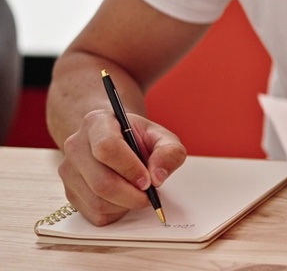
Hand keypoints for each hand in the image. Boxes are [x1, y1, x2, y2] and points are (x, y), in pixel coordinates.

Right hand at [58, 108, 186, 225]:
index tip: (148, 179)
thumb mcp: (160, 136)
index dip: (130, 168)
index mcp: (97, 123)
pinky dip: (116, 213)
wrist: (114, 141)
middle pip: (101, 181)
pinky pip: (94, 213)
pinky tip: (125, 199)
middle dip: (132, 195)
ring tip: (139, 195)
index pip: (107, 147)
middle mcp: (76, 146)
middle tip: (149, 195)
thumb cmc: (137, 138)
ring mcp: (69, 171)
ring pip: (97, 201)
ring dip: (126, 205)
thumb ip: (169, 151)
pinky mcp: (70, 192)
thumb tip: (158, 177)